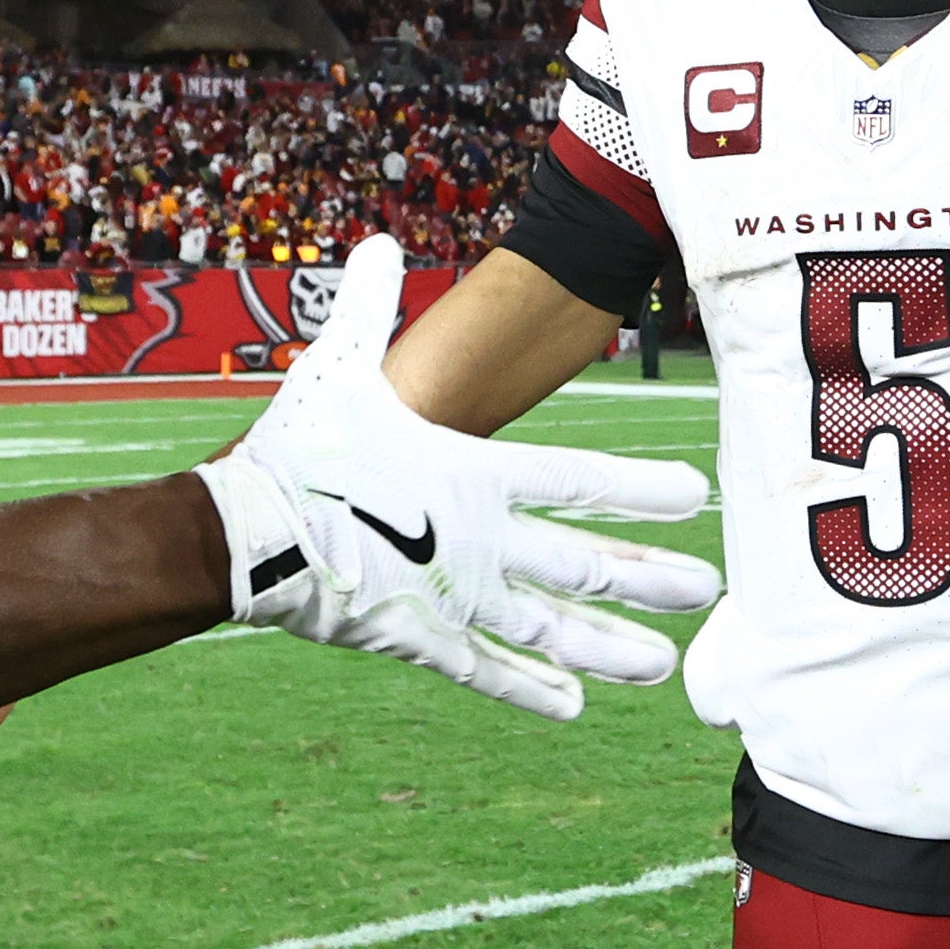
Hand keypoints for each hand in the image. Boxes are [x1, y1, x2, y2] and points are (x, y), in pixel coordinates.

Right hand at [192, 237, 721, 718]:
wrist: (242, 539)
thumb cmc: (295, 452)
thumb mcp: (336, 370)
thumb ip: (368, 308)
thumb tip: (376, 242)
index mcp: (471, 474)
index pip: (578, 478)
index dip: (639, 489)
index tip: (693, 496)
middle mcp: (479, 542)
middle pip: (585, 566)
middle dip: (649, 579)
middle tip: (707, 591)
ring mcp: (454, 598)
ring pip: (551, 631)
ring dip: (610, 648)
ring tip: (660, 663)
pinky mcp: (420, 641)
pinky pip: (487, 671)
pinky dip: (530, 690)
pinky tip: (573, 706)